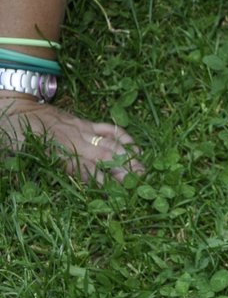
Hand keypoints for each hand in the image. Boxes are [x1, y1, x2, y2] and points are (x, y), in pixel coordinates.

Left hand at [0, 93, 143, 183]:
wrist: (13, 103)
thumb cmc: (11, 131)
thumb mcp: (16, 153)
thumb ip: (29, 170)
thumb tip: (42, 191)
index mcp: (56, 151)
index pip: (85, 169)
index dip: (102, 182)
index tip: (117, 195)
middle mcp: (73, 140)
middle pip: (105, 157)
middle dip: (125, 171)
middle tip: (141, 184)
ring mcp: (81, 129)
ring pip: (111, 143)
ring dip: (129, 157)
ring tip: (145, 171)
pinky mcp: (83, 122)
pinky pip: (108, 128)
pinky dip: (124, 136)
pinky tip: (136, 148)